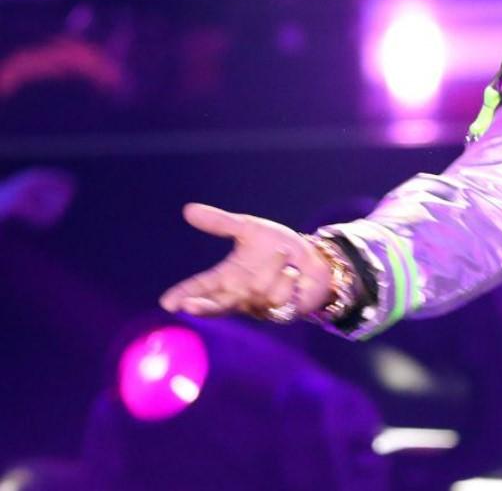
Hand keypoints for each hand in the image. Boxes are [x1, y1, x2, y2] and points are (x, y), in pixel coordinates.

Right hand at [159, 203, 333, 321]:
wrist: (314, 258)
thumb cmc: (278, 245)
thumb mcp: (249, 230)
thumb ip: (221, 223)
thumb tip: (188, 209)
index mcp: (226, 277)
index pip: (199, 287)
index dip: (183, 294)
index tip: (167, 302)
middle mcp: (239, 295)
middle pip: (216, 306)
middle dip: (203, 307)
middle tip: (189, 306)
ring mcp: (258, 307)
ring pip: (259, 287)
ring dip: (274, 266)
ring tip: (284, 256)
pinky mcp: (279, 313)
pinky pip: (280, 295)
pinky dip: (289, 278)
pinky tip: (295, 275)